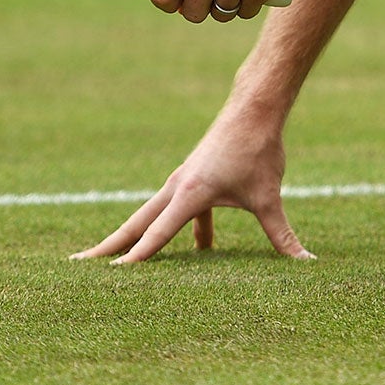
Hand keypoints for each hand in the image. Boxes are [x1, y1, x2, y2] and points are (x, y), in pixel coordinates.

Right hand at [71, 100, 313, 263]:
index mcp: (189, 194)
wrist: (254, 108)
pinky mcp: (194, 178)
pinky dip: (179, 230)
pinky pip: (179, 211)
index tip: (113, 277)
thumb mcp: (269, 197)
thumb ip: (282, 235)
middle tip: (78, 264)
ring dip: (134, 237)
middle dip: (109, 246)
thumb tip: (306, 263)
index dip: (137, 258)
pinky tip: (203, 252)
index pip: (158, 234)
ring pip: (151, 215)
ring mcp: (183, 181)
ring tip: (115, 262)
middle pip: (137, 223)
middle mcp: (177, 187)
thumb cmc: (258, 149)